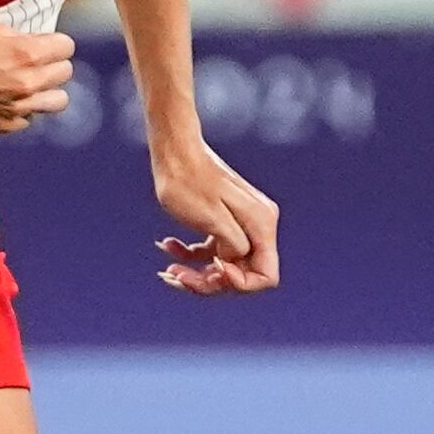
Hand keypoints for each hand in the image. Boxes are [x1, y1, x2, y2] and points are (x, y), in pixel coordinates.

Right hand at [0, 24, 72, 132]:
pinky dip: (25, 109)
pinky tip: (7, 99)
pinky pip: (32, 118)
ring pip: (58, 101)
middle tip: (34, 62)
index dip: (54, 43)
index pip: (67, 47)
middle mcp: (29, 82)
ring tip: (29, 84)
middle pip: (65, 72)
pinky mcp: (7, 125)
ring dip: (47, 90)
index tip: (45, 44)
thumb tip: (36, 43)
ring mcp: (20, 108)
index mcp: (28, 53)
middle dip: (52, 64)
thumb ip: (21, 38)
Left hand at [151, 144, 278, 294]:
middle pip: (241, 273)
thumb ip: (233, 244)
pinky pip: (212, 250)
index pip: (266, 275)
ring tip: (168, 271)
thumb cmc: (187, 181)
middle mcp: (257, 225)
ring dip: (196, 273)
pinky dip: (191, 255)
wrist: (173, 149)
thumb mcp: (210, 218)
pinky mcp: (223, 221)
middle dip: (210, 281)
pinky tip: (167, 245)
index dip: (239, 284)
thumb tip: (236, 261)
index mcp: (261, 224)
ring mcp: (241, 224)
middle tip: (176, 276)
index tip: (212, 271)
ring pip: (224, 264)